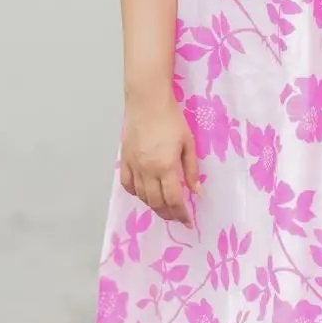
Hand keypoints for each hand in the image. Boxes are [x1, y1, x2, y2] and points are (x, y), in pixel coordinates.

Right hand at [120, 96, 201, 225]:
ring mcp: (133, 165)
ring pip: (141, 196)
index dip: (181, 214)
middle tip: (176, 217)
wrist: (147, 101)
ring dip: (153, 205)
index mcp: (165, 166)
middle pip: (156, 202)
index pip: (173, 199)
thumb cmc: (171, 119)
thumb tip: (197, 192)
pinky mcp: (124, 159)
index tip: (187, 221)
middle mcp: (147, 170)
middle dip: (168, 214)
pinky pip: (127, 184)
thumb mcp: (188, 143)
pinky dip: (136, 193)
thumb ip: (191, 170)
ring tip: (163, 208)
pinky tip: (144, 193)